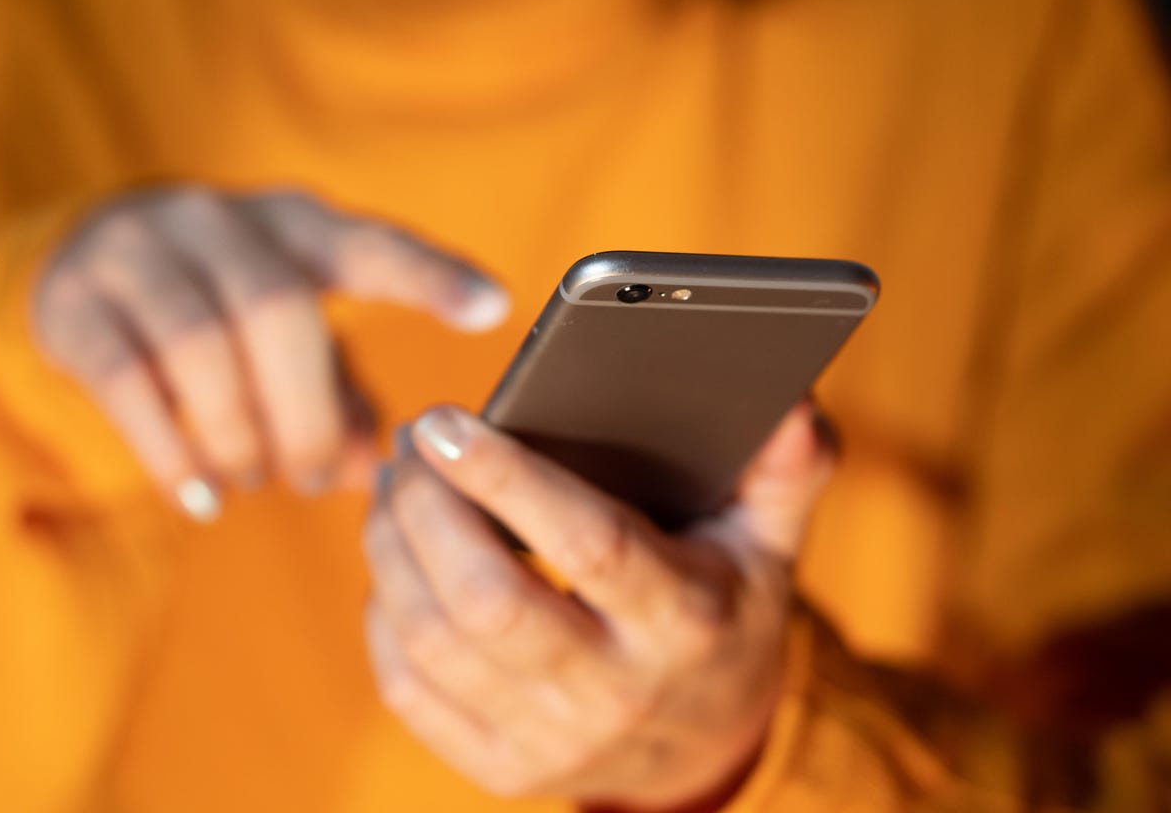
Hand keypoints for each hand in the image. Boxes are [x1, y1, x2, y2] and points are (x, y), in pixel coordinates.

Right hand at [34, 186, 507, 519]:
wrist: (85, 261)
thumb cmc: (225, 308)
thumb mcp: (293, 331)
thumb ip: (340, 393)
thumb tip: (381, 475)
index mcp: (298, 223)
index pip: (372, 244)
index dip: (432, 276)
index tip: (496, 308)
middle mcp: (221, 221)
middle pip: (277, 313)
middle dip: (305, 415)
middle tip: (315, 477)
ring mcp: (140, 252)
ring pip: (200, 347)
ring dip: (241, 436)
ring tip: (257, 481)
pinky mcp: (76, 303)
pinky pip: (128, 383)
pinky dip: (172, 452)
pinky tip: (201, 497)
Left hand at [363, 403, 834, 809]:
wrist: (707, 744)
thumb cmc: (726, 612)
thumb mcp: (770, 542)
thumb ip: (786, 469)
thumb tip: (790, 403)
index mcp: (685, 618)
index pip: (589, 544)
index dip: (509, 479)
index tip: (446, 422)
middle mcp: (617, 690)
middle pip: (486, 601)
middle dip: (425, 510)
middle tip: (412, 446)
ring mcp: (553, 741)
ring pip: (432, 641)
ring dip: (391, 549)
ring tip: (395, 487)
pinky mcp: (502, 769)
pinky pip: (408, 691)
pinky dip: (382, 615)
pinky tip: (396, 564)